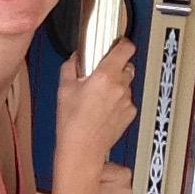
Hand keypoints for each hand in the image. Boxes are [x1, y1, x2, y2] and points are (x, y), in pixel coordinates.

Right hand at [55, 38, 137, 162]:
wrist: (82, 149)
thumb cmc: (72, 123)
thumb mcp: (64, 89)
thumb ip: (71, 67)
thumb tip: (75, 59)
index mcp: (105, 76)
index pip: (126, 48)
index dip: (122, 44)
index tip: (118, 44)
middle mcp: (120, 87)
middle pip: (127, 66)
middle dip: (116, 67)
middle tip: (101, 74)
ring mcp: (127, 101)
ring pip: (127, 84)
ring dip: (116, 86)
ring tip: (98, 97)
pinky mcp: (129, 114)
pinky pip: (126, 101)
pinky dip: (118, 102)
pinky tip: (103, 110)